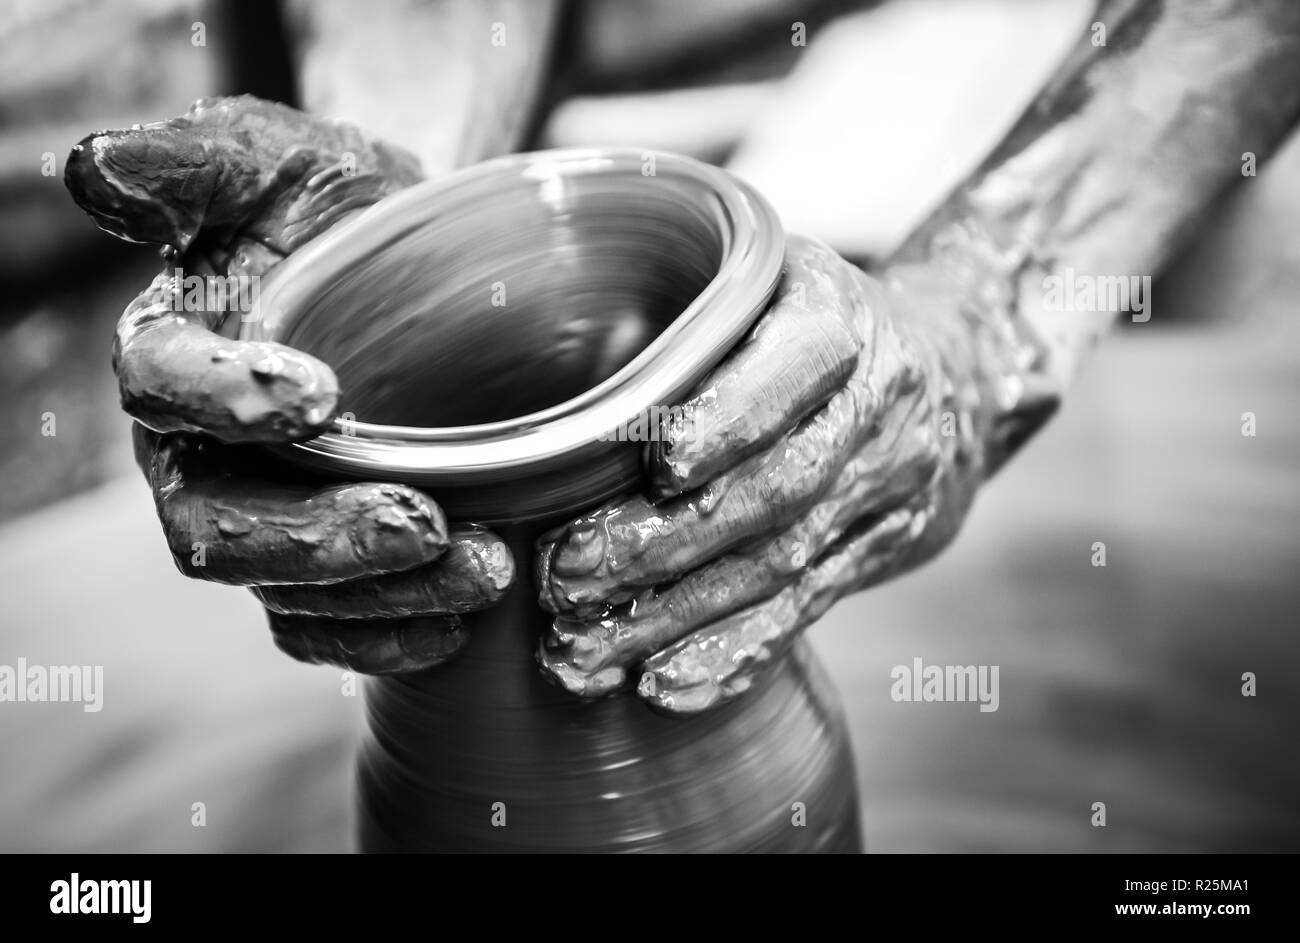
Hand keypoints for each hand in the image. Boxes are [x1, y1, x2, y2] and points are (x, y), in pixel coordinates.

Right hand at [66, 96, 514, 673]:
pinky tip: (457, 622)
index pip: (160, 385)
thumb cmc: (336, 205)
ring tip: (482, 568)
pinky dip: (390, 635)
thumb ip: (195, 163)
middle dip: (316, 535)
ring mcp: (262, 516)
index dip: (225, 399)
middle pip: (218, 523)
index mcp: (174, 353)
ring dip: (380, 591)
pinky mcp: (321, 567)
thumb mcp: (278, 159)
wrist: (422, 262)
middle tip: (424, 523)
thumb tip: (93, 168)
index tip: (321, 397)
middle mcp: (200, 452)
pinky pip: (331, 630)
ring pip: (285, 590)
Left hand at [536, 234, 999, 713]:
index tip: (657, 469)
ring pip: (780, 561)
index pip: (789, 375)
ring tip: (587, 648)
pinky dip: (735, 652)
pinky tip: (667, 685)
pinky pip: (807, 606)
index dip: (727, 423)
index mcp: (841, 317)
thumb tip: (575, 394)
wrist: (960, 369)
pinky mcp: (881, 550)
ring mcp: (889, 486)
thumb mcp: (773, 279)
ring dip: (678, 615)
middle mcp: (878, 405)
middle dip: (663, 543)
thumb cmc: (818, 318)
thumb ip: (701, 323)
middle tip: (567, 579)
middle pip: (774, 487)